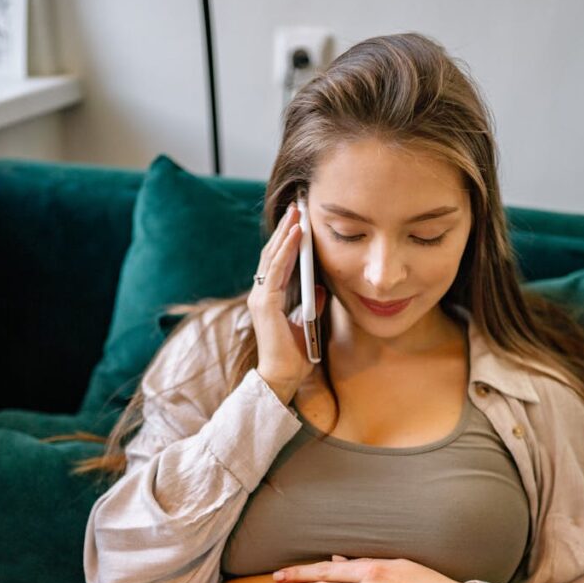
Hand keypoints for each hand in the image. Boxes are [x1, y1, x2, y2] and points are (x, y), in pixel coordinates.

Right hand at [247, 200, 326, 395]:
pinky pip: (276, 270)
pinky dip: (286, 250)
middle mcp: (262, 294)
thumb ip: (313, 303)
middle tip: (297, 205)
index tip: (299, 219)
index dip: (287, 239)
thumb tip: (322, 287)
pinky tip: (296, 233)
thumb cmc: (294, 355)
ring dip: (286, 232)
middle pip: (273, 253)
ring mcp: (261, 298)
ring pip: (273, 256)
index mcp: (270, 298)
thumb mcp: (308, 323)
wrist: (283, 378)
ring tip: (297, 211)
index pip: (277, 262)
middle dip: (286, 228)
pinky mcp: (265, 304)